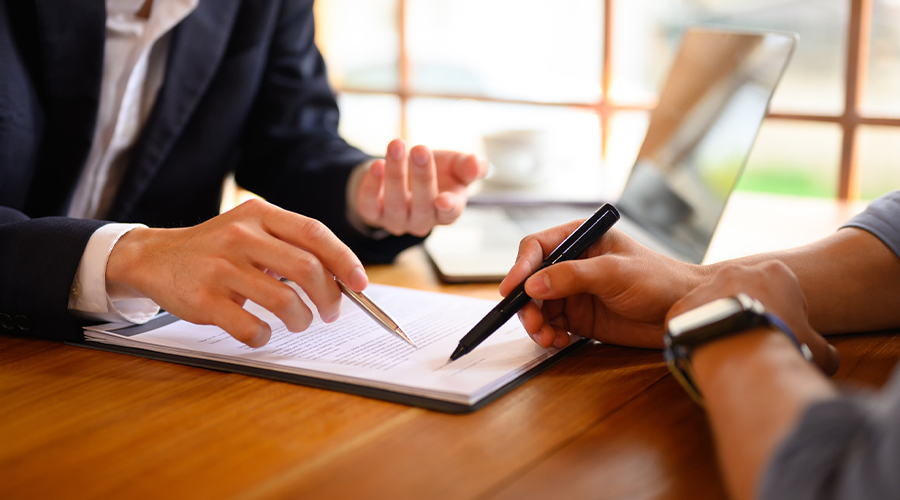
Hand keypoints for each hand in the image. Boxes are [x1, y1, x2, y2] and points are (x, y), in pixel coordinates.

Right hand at [105, 199, 368, 347]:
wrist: (155, 258)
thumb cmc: (216, 249)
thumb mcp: (251, 230)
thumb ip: (290, 245)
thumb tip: (342, 277)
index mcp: (259, 215)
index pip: (314, 233)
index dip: (344, 260)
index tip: (360, 284)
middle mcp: (240, 236)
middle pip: (306, 268)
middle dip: (329, 296)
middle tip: (330, 312)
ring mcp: (220, 268)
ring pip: (284, 301)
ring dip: (301, 320)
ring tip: (299, 322)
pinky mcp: (204, 299)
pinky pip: (251, 327)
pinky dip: (264, 337)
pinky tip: (261, 333)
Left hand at [353, 139, 486, 236]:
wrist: (403, 171)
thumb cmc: (437, 170)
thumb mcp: (455, 165)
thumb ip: (469, 166)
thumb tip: (477, 164)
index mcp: (447, 211)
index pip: (450, 214)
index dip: (448, 208)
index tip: (444, 198)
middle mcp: (422, 221)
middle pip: (422, 205)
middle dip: (422, 177)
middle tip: (420, 149)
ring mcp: (396, 220)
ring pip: (395, 204)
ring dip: (395, 174)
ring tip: (397, 145)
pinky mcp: (372, 214)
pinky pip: (369, 205)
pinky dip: (371, 186)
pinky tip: (376, 165)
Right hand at [501, 222, 707, 349]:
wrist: (682, 311)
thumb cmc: (658, 279)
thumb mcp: (613, 273)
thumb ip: (572, 276)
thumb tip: (533, 285)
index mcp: (580, 240)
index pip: (537, 248)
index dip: (520, 267)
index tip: (512, 290)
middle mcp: (572, 264)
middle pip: (531, 281)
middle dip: (527, 303)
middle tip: (533, 323)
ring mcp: (574, 292)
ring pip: (538, 306)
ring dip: (536, 323)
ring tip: (547, 337)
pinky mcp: (579, 317)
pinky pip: (551, 325)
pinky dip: (549, 335)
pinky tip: (559, 342)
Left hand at [666, 261, 839, 374]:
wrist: (741, 352)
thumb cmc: (784, 347)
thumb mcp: (818, 351)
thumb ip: (825, 350)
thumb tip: (828, 357)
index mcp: (775, 272)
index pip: (782, 293)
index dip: (784, 317)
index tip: (780, 336)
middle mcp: (737, 271)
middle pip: (744, 295)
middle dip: (749, 316)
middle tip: (751, 343)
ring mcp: (706, 286)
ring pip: (714, 306)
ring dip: (720, 324)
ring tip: (728, 351)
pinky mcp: (681, 306)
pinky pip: (688, 322)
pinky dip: (694, 337)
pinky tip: (704, 354)